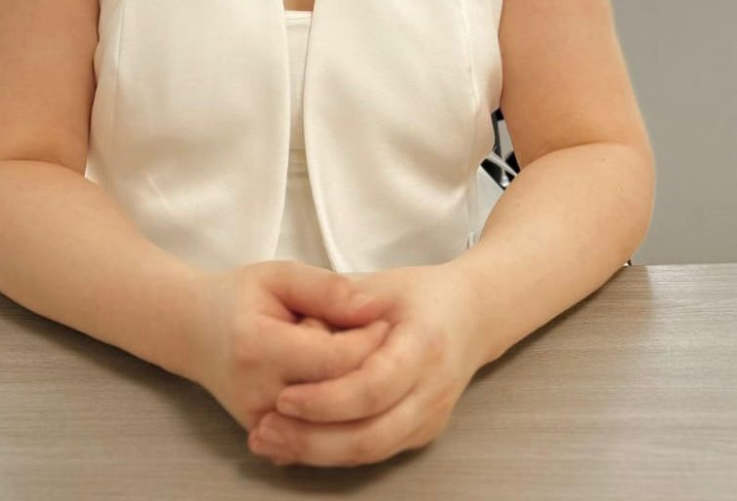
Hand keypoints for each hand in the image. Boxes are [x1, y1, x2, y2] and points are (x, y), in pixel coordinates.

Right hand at [185, 260, 391, 432]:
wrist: (194, 332)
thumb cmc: (240, 297)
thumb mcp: (281, 276)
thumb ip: (327, 289)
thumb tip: (373, 309)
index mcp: (258, 347)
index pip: (335, 359)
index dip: (369, 340)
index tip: (383, 319)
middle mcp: (256, 394)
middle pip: (339, 394)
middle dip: (364, 365)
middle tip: (370, 337)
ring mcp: (259, 423)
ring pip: (333, 420)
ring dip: (351, 390)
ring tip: (347, 358)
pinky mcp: (266, 439)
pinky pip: (319, 433)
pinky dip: (336, 411)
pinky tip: (332, 381)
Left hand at [248, 263, 486, 467]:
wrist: (473, 316)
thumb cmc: (422, 295)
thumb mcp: (382, 285)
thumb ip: (342, 302)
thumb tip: (301, 325)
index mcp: (424, 347)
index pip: (373, 387)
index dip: (326, 398)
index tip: (283, 396)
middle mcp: (433, 392)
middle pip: (370, 434)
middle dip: (312, 438)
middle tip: (264, 429)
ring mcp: (430, 419)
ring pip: (370, 453)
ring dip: (316, 453)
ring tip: (269, 440)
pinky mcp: (420, 433)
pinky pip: (373, 452)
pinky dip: (332, 453)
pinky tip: (294, 443)